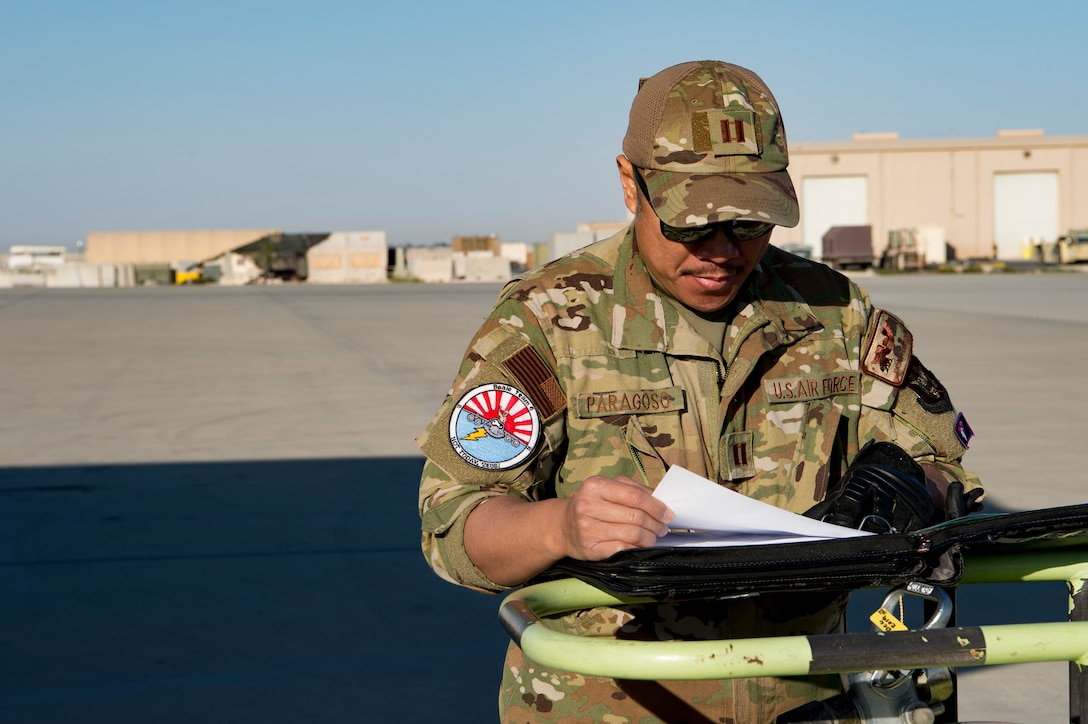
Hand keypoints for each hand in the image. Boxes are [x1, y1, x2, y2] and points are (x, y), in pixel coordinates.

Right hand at [558, 475, 672, 560]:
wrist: (562, 526)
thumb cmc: (590, 504)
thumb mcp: (607, 488)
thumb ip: (633, 490)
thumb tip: (660, 499)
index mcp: (595, 485)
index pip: (634, 496)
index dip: (655, 506)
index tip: (667, 514)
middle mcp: (588, 506)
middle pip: (635, 516)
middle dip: (655, 524)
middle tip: (663, 528)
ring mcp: (588, 528)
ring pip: (632, 534)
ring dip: (649, 538)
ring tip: (653, 537)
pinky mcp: (590, 548)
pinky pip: (622, 549)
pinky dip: (636, 548)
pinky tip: (639, 546)